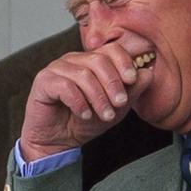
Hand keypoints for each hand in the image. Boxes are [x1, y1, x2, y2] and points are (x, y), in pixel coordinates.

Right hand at [19, 38, 153, 160]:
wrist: (58, 141)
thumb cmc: (84, 122)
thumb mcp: (115, 108)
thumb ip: (132, 91)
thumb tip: (147, 73)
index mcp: (91, 61)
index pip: (111, 49)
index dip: (124, 62)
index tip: (132, 80)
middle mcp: (73, 60)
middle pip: (98, 59)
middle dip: (113, 83)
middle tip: (120, 103)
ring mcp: (56, 69)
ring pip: (83, 74)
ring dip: (98, 97)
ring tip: (105, 114)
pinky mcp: (43, 81)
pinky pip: (65, 86)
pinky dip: (79, 102)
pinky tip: (85, 114)